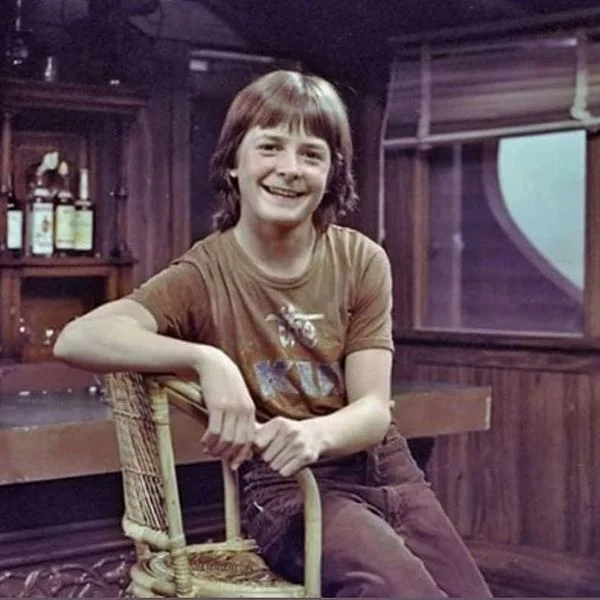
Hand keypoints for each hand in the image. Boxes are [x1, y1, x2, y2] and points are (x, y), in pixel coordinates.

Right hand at [194, 345, 255, 469]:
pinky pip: (213, 431)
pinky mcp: (217, 406)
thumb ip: (241, 415)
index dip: (241, 454)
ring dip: (216, 449)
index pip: (250, 439)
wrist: (213, 362)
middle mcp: (243, 410)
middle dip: (228, 455)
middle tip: (217, 458)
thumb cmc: (224, 381)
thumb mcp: (238, 397)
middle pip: (238, 443)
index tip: (234, 463)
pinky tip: (203, 442)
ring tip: (208, 450)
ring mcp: (231, 408)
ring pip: (226, 440)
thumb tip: (238, 435)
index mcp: (250, 409)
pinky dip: (208, 441)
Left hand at [254, 417, 322, 476]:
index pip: (257, 444)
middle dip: (269, 457)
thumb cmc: (288, 432)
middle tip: (278, 451)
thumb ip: (256, 432)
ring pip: (275, 466)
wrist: (315, 434)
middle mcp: (290, 431)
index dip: (259, 449)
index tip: (263, 447)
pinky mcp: (306, 456)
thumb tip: (236, 441)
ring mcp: (299, 444)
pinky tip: (291, 461)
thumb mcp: (274, 427)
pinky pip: (285, 472)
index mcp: (278, 423)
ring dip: (277, 464)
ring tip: (285, 455)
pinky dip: (286, 470)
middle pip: (266, 457)